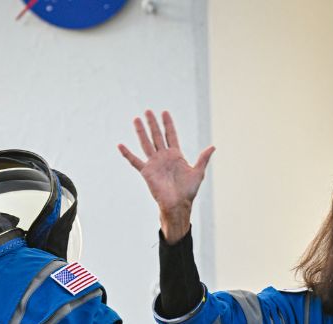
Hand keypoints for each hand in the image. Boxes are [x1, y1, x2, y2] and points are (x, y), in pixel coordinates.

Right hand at [118, 110, 214, 243]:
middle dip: (153, 123)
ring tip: (136, 119)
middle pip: (157, 136)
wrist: (178, 204)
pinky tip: (120, 145)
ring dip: (141, 131)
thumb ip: (203, 158)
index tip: (164, 112)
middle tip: (148, 111)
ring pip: (146, 143)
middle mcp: (164, 157)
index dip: (168, 124)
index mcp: (176, 155)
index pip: (171, 135)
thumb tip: (213, 146)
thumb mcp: (198, 172)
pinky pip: (135, 161)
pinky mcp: (146, 171)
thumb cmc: (188, 191)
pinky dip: (127, 154)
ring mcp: (154, 163)